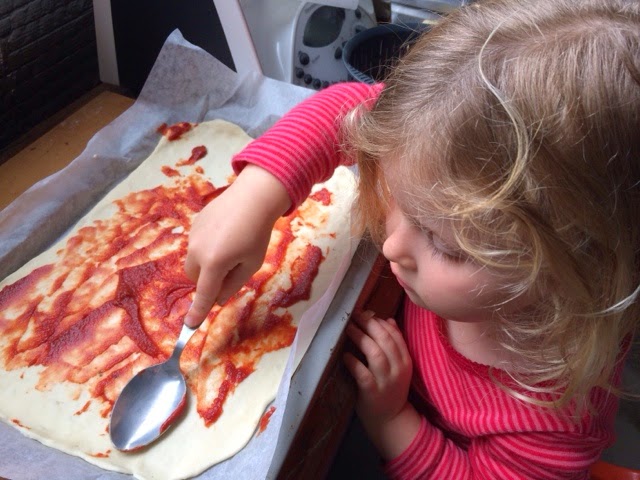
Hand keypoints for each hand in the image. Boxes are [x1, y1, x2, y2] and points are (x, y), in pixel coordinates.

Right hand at [183, 165, 290, 326]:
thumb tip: (217, 298)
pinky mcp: (194, 224)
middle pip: (195, 278)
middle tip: (230, 270)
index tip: (190, 325)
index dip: (198, 312)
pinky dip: (207, 247)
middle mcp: (197, 251)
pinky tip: (225, 233)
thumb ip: (233, 285)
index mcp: (214, 264)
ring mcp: (193, 236)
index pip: (204, 294)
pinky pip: (197, 244)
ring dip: (207, 263)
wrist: (253, 197)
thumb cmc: (257, 234)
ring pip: (194, 261)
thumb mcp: (251, 264)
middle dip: (208, 280)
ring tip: (231, 246)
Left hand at [344, 311, 412, 422]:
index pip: (395, 335)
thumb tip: (388, 320)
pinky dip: (353, 363)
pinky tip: (344, 356)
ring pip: (375, 354)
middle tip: (354, 315)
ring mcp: (386, 381)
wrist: (390, 420)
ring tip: (348, 328)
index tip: (366, 312)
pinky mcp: (372, 392)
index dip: (380, 321)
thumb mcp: (397, 366)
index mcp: (405, 360)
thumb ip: (395, 344)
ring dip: (360, 338)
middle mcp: (398, 369)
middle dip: (369, 324)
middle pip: (385, 340)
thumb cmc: (390, 388)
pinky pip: (363, 374)